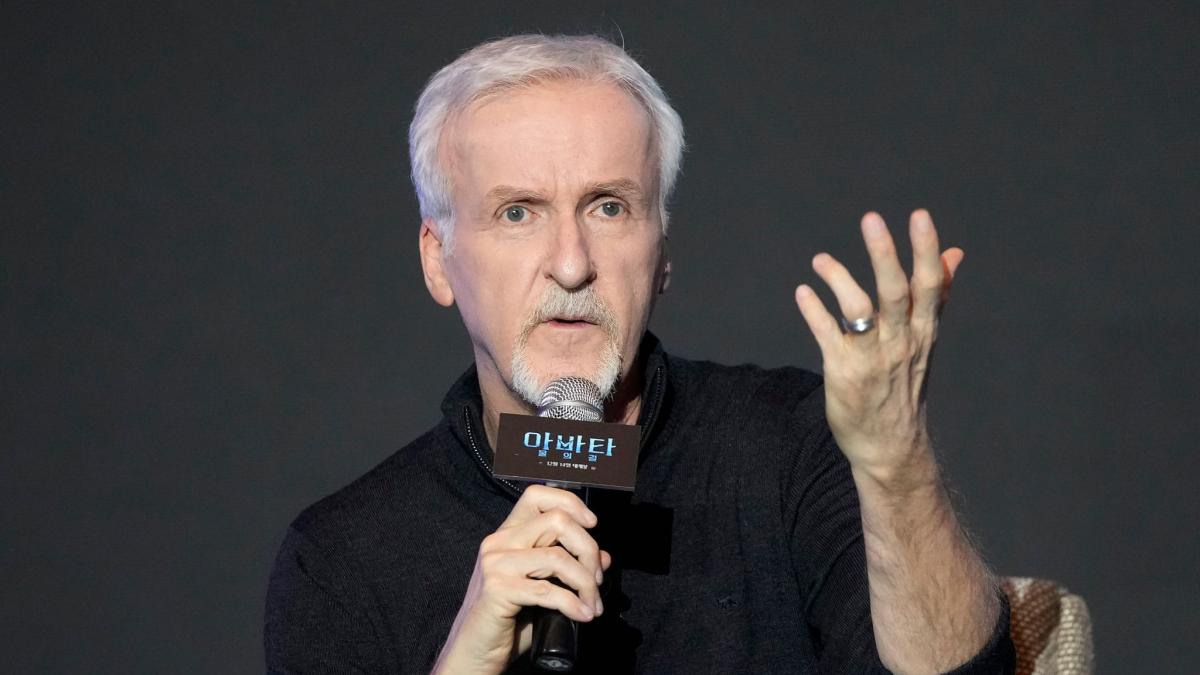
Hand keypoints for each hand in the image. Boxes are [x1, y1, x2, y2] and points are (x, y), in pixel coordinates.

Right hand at [432, 485, 611, 674]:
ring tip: (592, 604)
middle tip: (597, 579)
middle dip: (588, 549)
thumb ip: (568, 568)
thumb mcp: (542, 587)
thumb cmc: (508, 620)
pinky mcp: (497, 589)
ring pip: (557, 557)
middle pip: (557, 521)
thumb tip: (603, 556)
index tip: (592, 524)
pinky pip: (547, 591)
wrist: (475, 650)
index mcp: (509, 534)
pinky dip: (572, 603)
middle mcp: (499, 541)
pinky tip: (582, 615)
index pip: (538, 495)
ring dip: (585, 583)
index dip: (569, 502)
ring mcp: (496, 564)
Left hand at [794, 209, 962, 491]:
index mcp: (923, 330)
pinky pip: (827, 335)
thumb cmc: (905, 384)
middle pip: (895, 292)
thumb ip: (938, 294)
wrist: (890, 447)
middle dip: (884, 254)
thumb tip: (954, 252)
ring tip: (820, 260)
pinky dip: (814, 311)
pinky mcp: (844, 372)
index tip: (920, 216)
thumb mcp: (927, 339)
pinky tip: (803, 292)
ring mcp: (872, 358)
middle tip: (871, 219)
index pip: (930, 284)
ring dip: (839, 279)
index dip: (926, 249)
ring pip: (859, 310)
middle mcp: (901, 341)